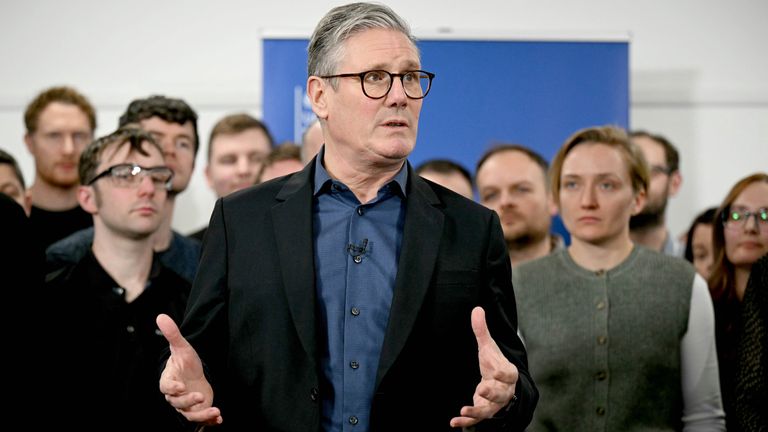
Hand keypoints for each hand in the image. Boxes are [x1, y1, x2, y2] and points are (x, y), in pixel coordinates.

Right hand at [156, 314, 222, 424]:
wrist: (195, 374)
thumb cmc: (186, 362)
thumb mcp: (182, 347)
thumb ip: (172, 334)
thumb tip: (160, 316)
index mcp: (170, 380)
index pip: (166, 387)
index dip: (171, 388)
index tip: (179, 387)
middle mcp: (176, 396)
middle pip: (178, 403)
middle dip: (189, 402)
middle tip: (200, 396)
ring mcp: (187, 405)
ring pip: (190, 415)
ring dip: (202, 415)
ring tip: (215, 412)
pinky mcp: (198, 410)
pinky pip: (201, 420)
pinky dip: (210, 421)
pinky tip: (219, 419)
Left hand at [450, 307, 517, 427]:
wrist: (501, 385)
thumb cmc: (494, 364)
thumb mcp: (488, 348)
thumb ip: (482, 331)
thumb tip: (477, 309)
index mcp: (508, 373)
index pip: (508, 373)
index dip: (501, 371)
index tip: (492, 369)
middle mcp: (503, 390)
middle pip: (501, 394)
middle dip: (492, 393)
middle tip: (482, 389)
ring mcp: (494, 403)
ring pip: (489, 410)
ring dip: (477, 412)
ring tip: (464, 410)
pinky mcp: (484, 411)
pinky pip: (477, 419)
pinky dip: (466, 423)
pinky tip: (454, 422)